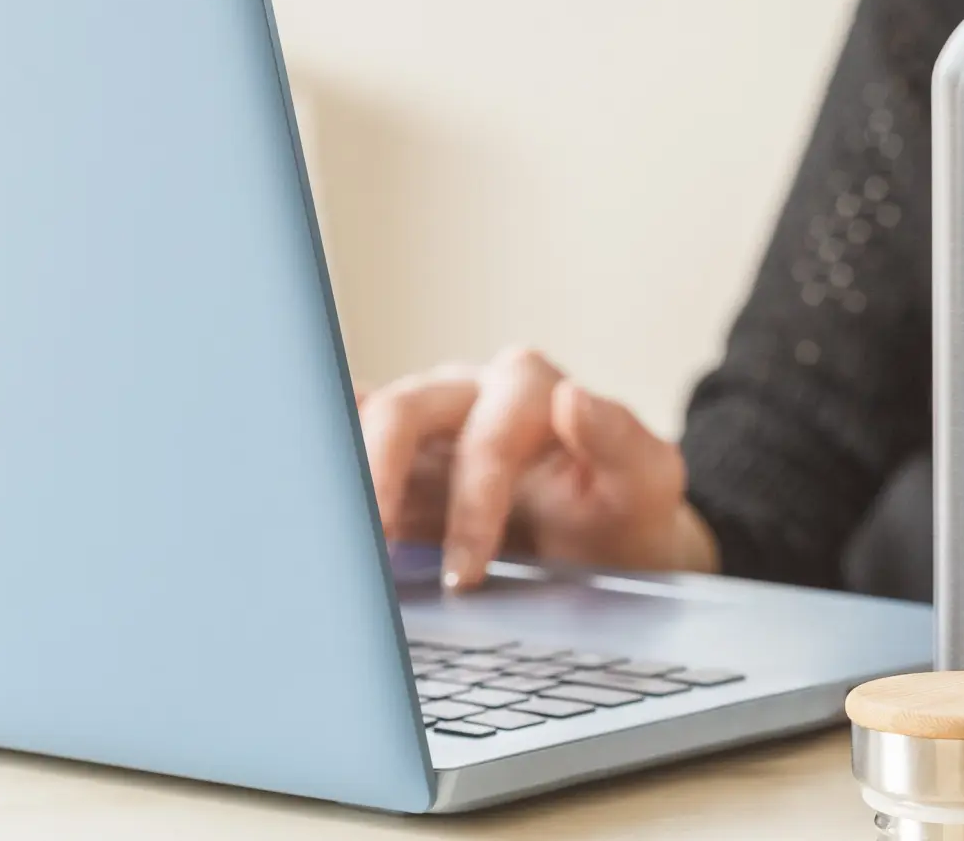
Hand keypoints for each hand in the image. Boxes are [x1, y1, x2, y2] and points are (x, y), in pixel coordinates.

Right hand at [356, 347, 717, 590]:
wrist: (612, 547)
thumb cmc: (625, 514)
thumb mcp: (648, 486)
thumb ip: (626, 442)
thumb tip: (575, 396)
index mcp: (530, 390)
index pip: (487, 435)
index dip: (473, 504)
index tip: (465, 573)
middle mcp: (470, 393)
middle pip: (406, 411)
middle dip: (384, 479)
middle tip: (379, 553)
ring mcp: (428, 423)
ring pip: (367, 425)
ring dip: (350, 480)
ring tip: (345, 542)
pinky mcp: (396, 458)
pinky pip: (351, 445)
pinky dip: (331, 469)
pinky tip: (315, 503)